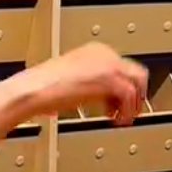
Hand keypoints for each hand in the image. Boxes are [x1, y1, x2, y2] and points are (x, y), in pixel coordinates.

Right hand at [31, 42, 148, 125]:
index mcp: (94, 50)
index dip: (123, 89)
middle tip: (126, 113)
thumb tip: (90, 98)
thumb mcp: (69, 80)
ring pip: (138, 82)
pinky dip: (126, 111)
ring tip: (122, 119)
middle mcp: (104, 53)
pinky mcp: (108, 78)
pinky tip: (116, 120)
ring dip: (133, 104)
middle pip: (136, 72)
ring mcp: (108, 64)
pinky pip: (130, 95)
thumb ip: (84, 85)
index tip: (116, 105)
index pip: (122, 67)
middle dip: (134, 95)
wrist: (33, 89)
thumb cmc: (41, 87)